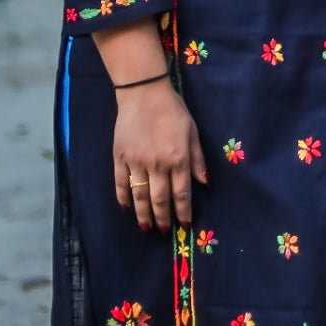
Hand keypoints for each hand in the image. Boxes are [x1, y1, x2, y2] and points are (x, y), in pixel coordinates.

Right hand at [114, 79, 207, 232]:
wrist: (143, 93)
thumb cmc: (172, 111)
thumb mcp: (192, 132)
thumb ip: (197, 159)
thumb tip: (205, 183)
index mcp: (178, 158)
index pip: (182, 193)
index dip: (183, 212)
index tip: (185, 225)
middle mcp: (157, 164)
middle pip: (160, 199)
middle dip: (163, 218)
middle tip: (164, 232)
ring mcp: (136, 162)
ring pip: (140, 195)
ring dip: (143, 214)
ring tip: (146, 228)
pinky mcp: (120, 157)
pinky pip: (121, 183)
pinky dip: (123, 197)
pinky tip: (127, 208)